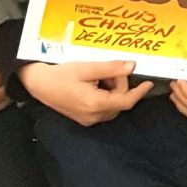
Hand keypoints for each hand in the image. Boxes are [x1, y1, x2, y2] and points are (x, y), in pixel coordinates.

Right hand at [18, 59, 155, 126]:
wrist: (38, 84)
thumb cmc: (61, 75)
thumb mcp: (87, 67)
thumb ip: (111, 68)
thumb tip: (132, 66)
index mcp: (95, 105)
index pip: (125, 102)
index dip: (139, 92)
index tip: (149, 83)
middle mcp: (93, 116)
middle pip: (119, 102)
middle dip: (120, 84)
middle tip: (109, 69)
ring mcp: (88, 119)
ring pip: (112, 105)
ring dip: (112, 90)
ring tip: (98, 75)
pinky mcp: (84, 118)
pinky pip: (103, 108)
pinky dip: (105, 95)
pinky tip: (94, 83)